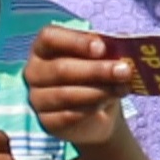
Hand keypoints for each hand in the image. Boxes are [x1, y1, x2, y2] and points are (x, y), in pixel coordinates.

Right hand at [24, 25, 132, 147]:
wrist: (98, 113)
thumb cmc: (95, 75)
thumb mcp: (100, 58)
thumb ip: (105, 48)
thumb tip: (120, 43)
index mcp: (43, 47)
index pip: (49, 38)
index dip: (75, 41)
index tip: (101, 47)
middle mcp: (34, 71)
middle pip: (61, 69)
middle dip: (96, 70)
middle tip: (124, 70)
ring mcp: (37, 98)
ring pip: (66, 94)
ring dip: (99, 91)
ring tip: (123, 87)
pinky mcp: (47, 121)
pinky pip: (69, 115)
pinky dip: (93, 108)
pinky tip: (109, 102)